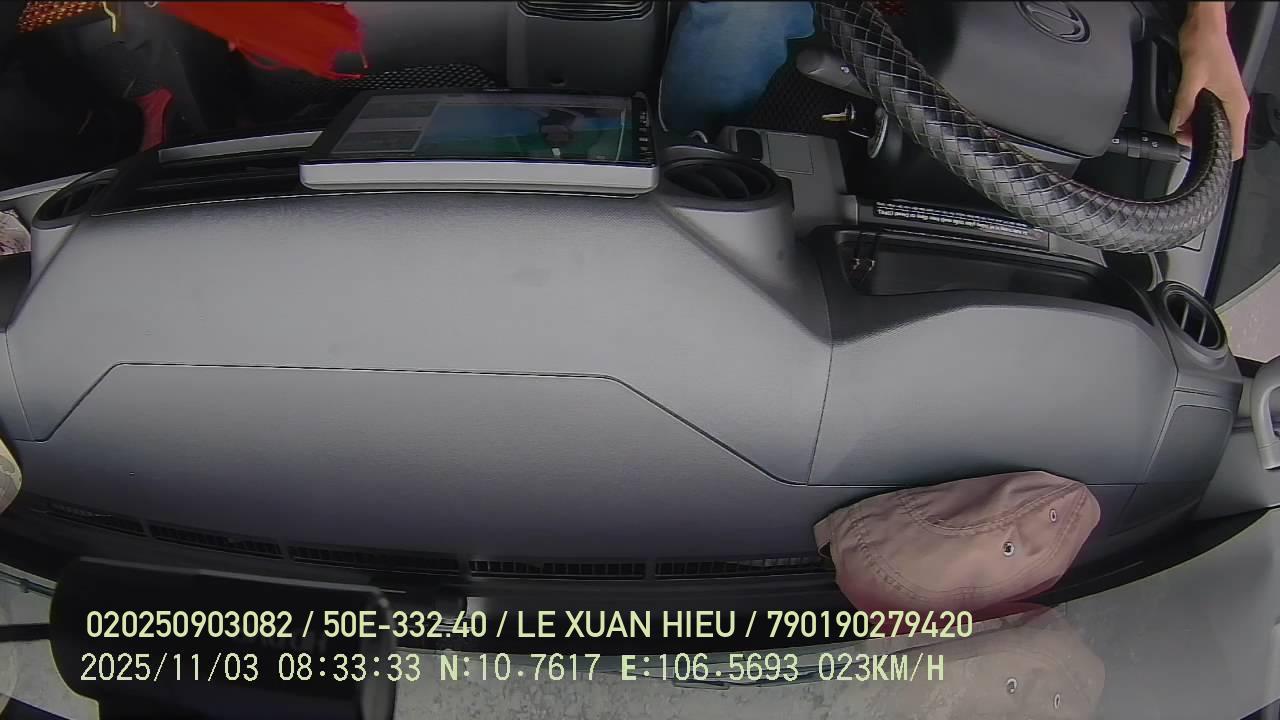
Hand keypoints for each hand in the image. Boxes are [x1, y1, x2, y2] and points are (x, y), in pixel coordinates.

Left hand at [1170, 2, 1249, 159]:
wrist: (1204, 25)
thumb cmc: (1206, 44)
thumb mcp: (1191, 77)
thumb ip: (1183, 105)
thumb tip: (1176, 125)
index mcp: (1236, 104)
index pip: (1236, 142)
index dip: (1218, 153)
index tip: (1201, 158)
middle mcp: (1234, 103)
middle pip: (1220, 135)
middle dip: (1199, 140)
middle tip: (1179, 137)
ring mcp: (1225, 98)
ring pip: (1211, 125)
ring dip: (1194, 129)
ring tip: (1177, 127)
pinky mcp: (1215, 93)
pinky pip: (1205, 113)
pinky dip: (1193, 118)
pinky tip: (1180, 117)